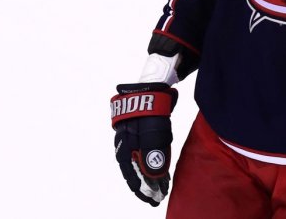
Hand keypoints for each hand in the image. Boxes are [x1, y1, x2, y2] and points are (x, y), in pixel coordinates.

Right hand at [110, 82, 177, 205]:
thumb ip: (154, 156)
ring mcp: (130, 136)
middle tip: (155, 198)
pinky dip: (149, 163)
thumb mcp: (156, 134)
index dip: (141, 187)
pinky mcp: (138, 132)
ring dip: (148, 177)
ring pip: (138, 162)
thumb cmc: (153, 109)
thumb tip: (155, 177)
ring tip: (159, 188)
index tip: (151, 198)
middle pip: (134, 170)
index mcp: (126, 145)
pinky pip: (142, 152)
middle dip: (145, 185)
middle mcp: (125, 143)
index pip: (132, 172)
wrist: (151, 86)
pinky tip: (160, 171)